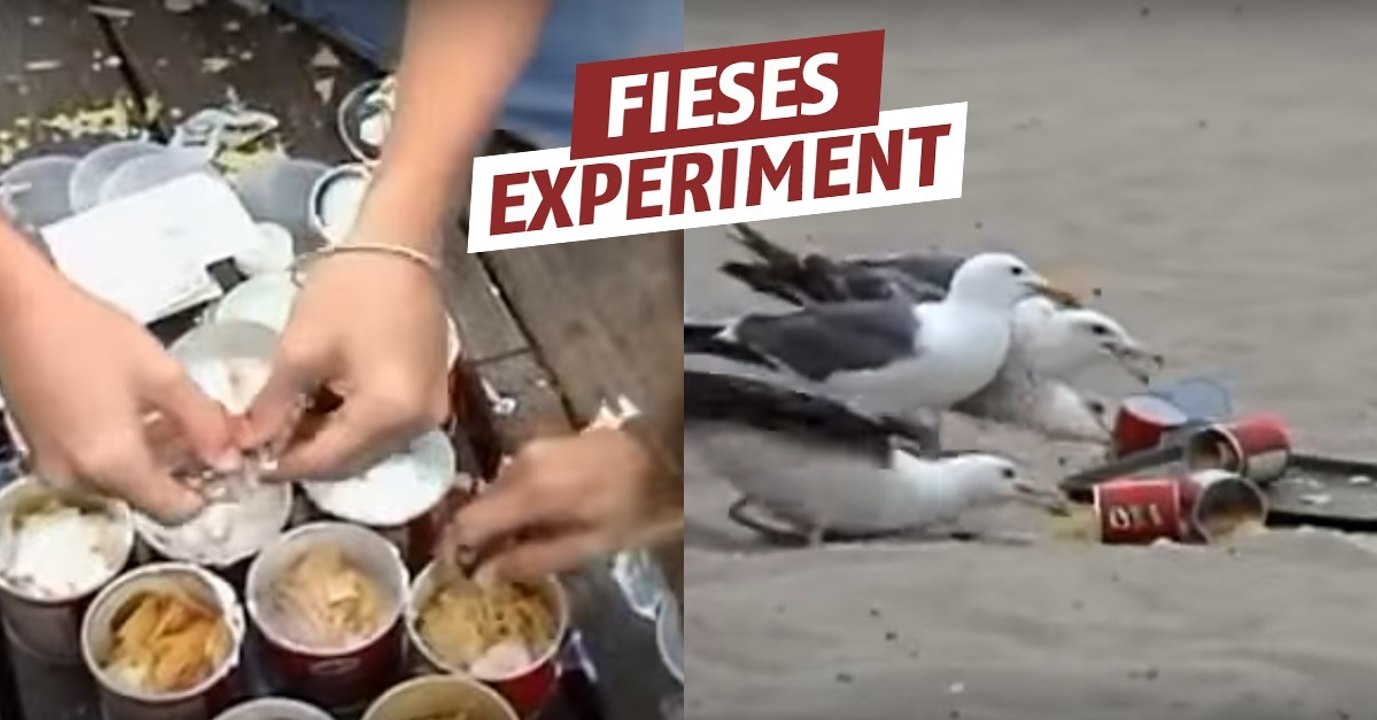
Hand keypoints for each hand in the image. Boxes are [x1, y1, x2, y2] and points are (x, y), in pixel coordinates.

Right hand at [0, 278, 235, 522]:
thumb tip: (230, 457)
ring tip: (178, 409)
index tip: (224, 463)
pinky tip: (141, 408)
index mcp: (111, 464)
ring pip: (124, 477)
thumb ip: (203, 422)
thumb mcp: (162, 375)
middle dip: (183, 464)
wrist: (17, 308)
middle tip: (208, 426)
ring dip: (156, 453)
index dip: (208, 490)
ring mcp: (55, 465)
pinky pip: (97, 461)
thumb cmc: (82, 333)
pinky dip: (125, 445)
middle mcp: (77, 476)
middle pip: (148, 492)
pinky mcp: (44, 449)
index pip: (172, 510)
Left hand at [242, 251, 449, 478]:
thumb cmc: (350, 289)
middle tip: (259, 440)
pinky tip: (322, 402)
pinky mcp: (431, 395)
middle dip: (304, 454)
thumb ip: (272, 407)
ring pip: (367, 447)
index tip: (241, 460)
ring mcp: (431, 411)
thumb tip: (245, 444)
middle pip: (351, 462)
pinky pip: (385, 427)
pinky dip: (351, 423)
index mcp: (388, 414)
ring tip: (286, 418)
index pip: (326, 463)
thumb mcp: (300, 350)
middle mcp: (419, 424)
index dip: (280, 466)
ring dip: (327, 440)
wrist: (400, 245)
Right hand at [445, 428, 669, 580]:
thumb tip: (485, 574)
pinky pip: (515, 477)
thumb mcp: (588, 546)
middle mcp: (520, 462)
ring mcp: (532, 448)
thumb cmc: (635, 509)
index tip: (457, 573)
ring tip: (519, 547)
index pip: (466, 521)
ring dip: (499, 519)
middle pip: (479, 505)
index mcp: (528, 490)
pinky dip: (516, 501)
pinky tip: (537, 519)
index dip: (455, 550)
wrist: (670, 456)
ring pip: (496, 490)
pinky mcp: (545, 442)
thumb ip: (532, 560)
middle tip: (492, 568)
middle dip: (478, 538)